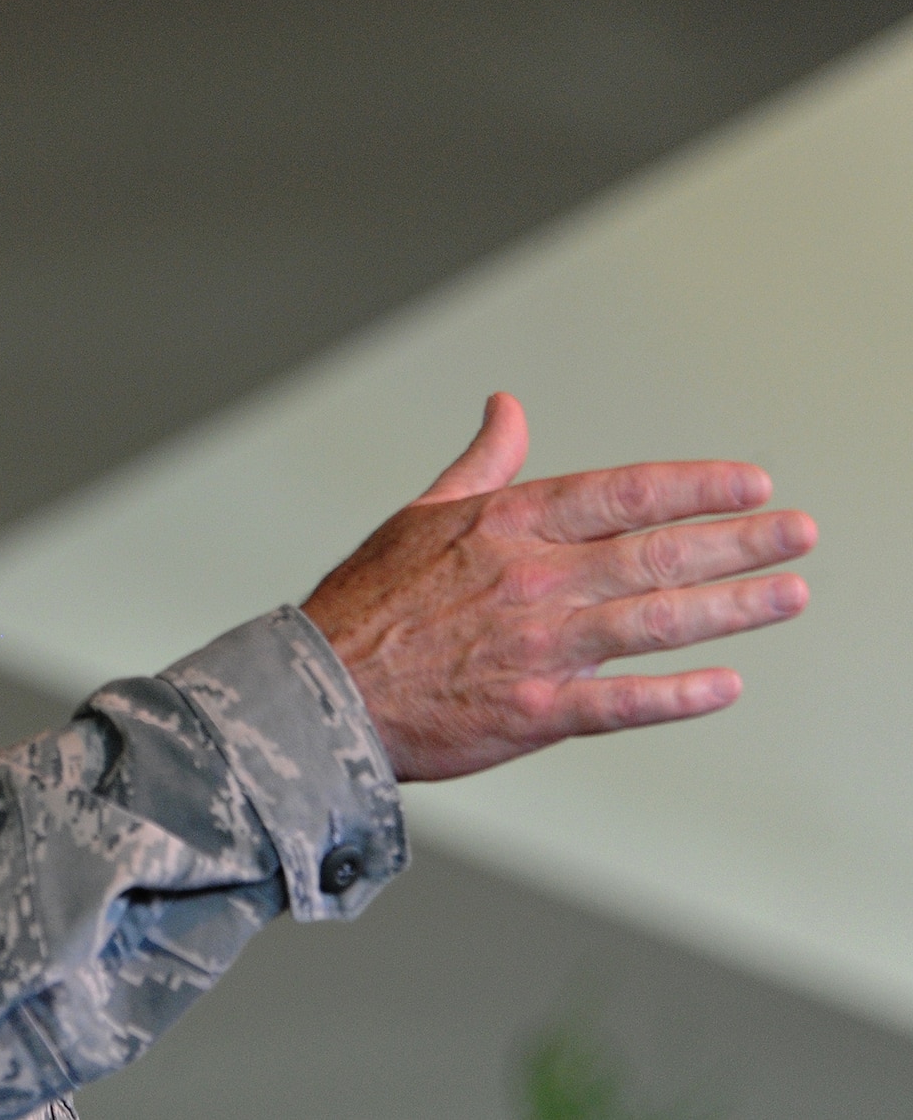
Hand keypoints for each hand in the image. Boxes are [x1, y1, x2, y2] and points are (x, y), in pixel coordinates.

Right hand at [301, 393, 815, 781]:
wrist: (322, 689)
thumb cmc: (369, 602)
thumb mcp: (422, 514)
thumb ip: (482, 463)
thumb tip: (509, 409)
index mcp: (505, 525)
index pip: (621, 493)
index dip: (694, 486)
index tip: (751, 482)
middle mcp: (530, 579)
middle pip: (655, 552)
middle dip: (739, 541)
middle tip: (799, 532)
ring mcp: (536, 647)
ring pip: (654, 620)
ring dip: (731, 607)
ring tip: (790, 593)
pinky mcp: (533, 712)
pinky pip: (621, 702)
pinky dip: (677, 695)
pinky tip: (726, 685)